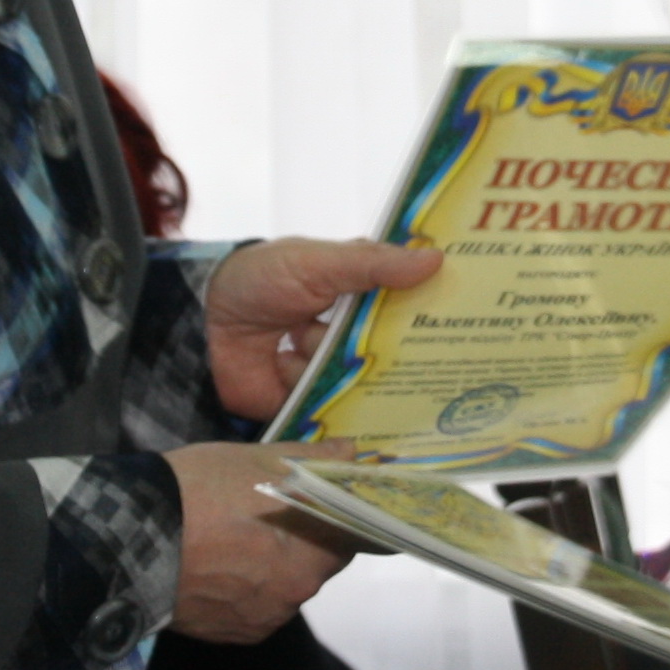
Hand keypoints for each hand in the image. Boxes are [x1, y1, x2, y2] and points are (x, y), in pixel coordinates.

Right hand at [165, 442, 352, 643]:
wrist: (126, 540)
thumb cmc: (199, 492)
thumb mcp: (256, 460)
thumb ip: (312, 460)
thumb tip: (351, 453)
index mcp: (311, 555)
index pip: (351, 535)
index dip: (338, 514)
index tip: (320, 500)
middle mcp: (295, 596)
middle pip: (316, 563)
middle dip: (301, 540)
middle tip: (268, 514)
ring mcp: (262, 621)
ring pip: (283, 586)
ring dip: (271, 568)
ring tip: (233, 542)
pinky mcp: (230, 636)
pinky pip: (253, 609)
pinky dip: (244, 591)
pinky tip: (217, 568)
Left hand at [204, 237, 442, 420]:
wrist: (201, 321)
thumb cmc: (260, 279)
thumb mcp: (318, 262)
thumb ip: (372, 264)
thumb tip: (435, 258)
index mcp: (356, 296)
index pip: (406, 306)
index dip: (433, 311)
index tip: (469, 315)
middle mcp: (348, 336)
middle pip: (390, 352)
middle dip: (399, 353)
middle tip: (424, 355)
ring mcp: (328, 372)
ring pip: (359, 382)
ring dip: (336, 366)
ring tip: (307, 344)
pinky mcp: (307, 404)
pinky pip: (330, 411)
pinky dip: (317, 396)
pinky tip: (302, 378)